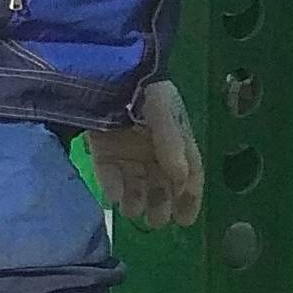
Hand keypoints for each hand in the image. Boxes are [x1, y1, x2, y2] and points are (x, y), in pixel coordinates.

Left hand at [89, 80, 204, 230]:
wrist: (108, 71)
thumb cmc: (144, 90)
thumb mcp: (164, 112)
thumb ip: (172, 143)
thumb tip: (180, 178)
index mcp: (176, 138)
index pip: (189, 172)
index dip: (189, 197)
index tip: (186, 220)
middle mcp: (154, 147)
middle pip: (161, 182)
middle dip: (161, 203)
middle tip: (157, 222)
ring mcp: (128, 147)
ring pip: (135, 181)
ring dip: (136, 199)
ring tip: (135, 214)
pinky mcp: (103, 147)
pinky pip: (109, 171)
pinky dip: (112, 185)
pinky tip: (115, 199)